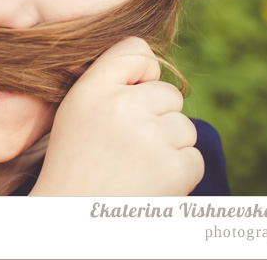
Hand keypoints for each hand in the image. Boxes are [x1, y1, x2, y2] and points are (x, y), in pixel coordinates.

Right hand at [32, 37, 203, 195]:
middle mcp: (120, 106)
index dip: (140, 75)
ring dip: (168, 147)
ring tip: (135, 166)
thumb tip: (153, 61)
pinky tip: (149, 182)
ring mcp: (150, 137)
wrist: (72, 216)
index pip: (136, 50)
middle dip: (157, 118)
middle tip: (126, 145)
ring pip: (184, 126)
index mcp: (92, 89)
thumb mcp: (77, 109)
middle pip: (168, 93)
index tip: (126, 100)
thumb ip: (109, 78)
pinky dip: (178, 172)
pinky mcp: (174, 168)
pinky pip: (194, 157)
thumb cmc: (77, 161)